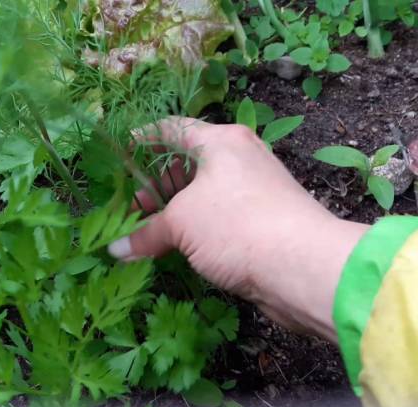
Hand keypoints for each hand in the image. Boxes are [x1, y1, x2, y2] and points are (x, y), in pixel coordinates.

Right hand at [108, 117, 367, 340]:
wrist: (301, 266)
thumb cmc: (236, 226)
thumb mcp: (181, 224)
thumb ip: (146, 232)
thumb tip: (116, 248)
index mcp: (222, 141)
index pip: (174, 128)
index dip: (146, 138)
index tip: (123, 151)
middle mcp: (241, 158)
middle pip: (189, 163)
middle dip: (158, 185)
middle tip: (134, 207)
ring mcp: (255, 190)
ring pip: (205, 194)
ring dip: (177, 211)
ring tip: (151, 233)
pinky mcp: (264, 221)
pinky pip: (221, 217)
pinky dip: (198, 228)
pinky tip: (181, 248)